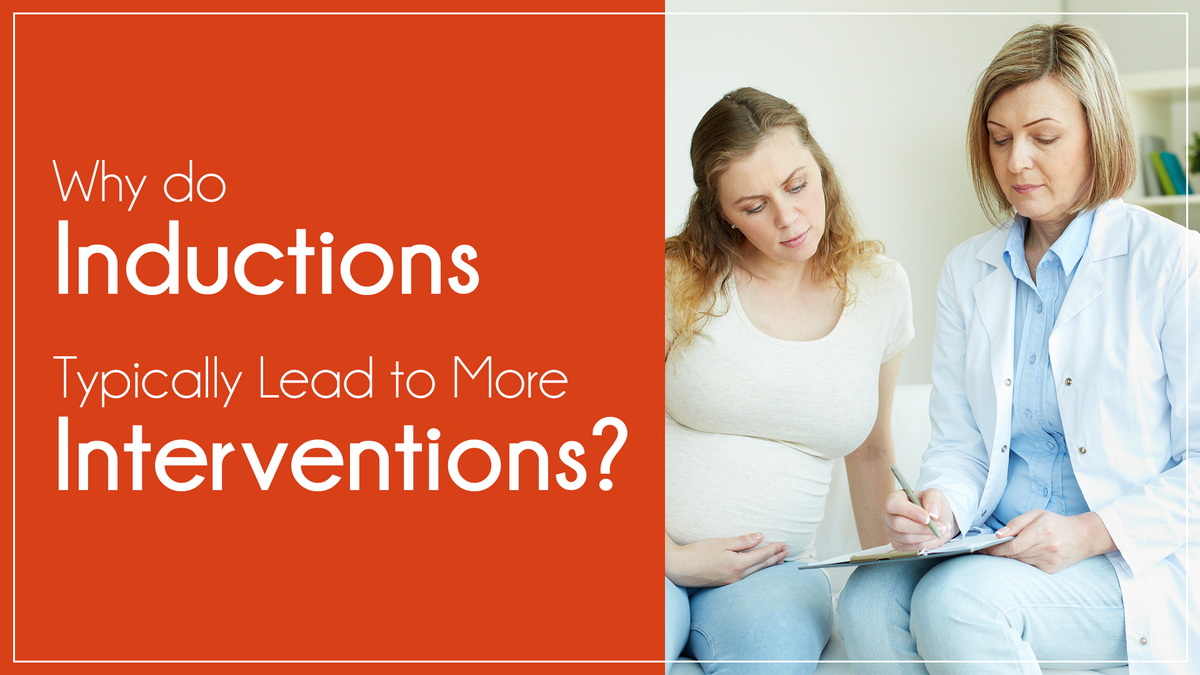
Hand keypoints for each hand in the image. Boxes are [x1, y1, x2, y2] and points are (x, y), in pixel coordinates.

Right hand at [665, 533, 788, 587]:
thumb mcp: (722, 543)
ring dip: (769, 565)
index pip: (762, 555)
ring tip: (778, 560)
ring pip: (756, 573)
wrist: (681, 568)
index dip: (774, 549)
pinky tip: (758, 568)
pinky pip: (748, 577)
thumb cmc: (698, 553)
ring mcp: (732, 581)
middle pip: (762, 566)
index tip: (784, 544)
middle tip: (787, 552)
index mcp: (738, 564)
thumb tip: (760, 537)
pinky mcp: (726, 583)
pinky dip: (758, 570)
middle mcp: (738, 575)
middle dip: (776, 558)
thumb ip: (742, 541)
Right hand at [882, 488, 958, 550]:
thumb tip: (931, 513)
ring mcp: (891, 531)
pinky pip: (911, 548)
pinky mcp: (897, 544)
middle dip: (922, 528)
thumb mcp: (935, 494)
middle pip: (898, 524)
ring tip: (943, 531)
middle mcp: (889, 515)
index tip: (928, 518)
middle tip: (941, 526)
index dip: (910, 512)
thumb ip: (933, 498)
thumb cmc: (931, 505)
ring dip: (928, 537)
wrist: (936, 519)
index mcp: (895, 499)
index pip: (894, 505)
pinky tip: (937, 538)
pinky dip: (928, 545)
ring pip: (907, 538)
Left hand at [983, 510, 1115, 573]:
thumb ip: (1016, 523)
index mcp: (1042, 531)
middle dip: (998, 552)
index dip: (995, 549)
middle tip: (986, 549)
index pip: (1012, 546)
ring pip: (1019, 562)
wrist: (1083, 537)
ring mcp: (1049, 561)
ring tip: (1003, 550)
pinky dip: (1021, 561)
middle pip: (1014, 555)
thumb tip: (999, 534)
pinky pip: (1028, 567)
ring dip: (1009, 556)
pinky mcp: (1050, 570)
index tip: (982, 548)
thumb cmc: (1056, 523)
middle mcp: (1047, 548)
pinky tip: (1021, 554)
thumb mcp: (1037, 514)